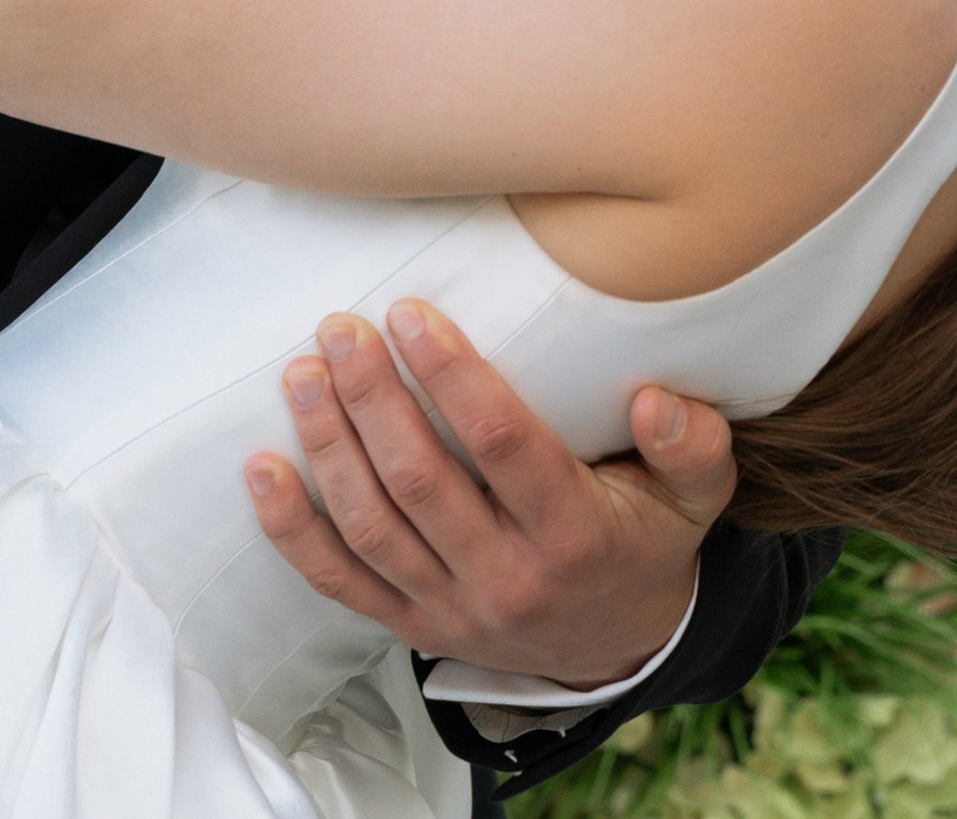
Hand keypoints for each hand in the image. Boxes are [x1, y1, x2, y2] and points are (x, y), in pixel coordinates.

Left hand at [244, 299, 733, 688]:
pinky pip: (342, 581)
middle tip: (341, 327)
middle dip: (372, 398)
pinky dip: (293, 529)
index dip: (452, 375)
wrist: (618, 644)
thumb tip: (656, 398)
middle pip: (421, 483)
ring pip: (372, 528)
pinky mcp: (413, 624)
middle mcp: (507, 579)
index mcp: (573, 534)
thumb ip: (692, 443)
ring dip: (328, 447)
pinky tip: (263, 468)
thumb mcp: (694, 495)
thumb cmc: (645, 537)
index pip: (502, 445)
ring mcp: (452, 609)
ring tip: (303, 373)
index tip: (413, 312)